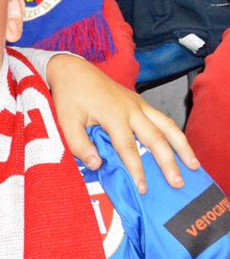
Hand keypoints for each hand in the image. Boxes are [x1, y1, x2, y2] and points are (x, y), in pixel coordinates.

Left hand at [46, 54, 198, 192]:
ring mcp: (139, 105)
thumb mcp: (65, 121)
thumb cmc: (69, 97)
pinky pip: (164, 120)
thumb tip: (98, 165)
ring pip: (168, 126)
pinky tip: (182, 147)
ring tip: (194, 165)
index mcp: (113, 115)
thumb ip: (79, 144)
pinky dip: (175, 134)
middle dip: (169, 162)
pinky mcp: (141, 103)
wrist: (74, 71)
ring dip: (183, 147)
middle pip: (156, 138)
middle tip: (177, 183)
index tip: (143, 188)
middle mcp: (132, 109)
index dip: (136, 169)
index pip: (128, 148)